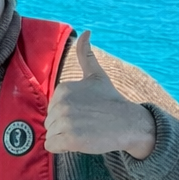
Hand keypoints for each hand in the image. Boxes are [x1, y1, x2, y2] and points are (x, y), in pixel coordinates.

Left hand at [44, 32, 156, 159]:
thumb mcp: (96, 75)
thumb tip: (86, 31)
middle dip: (65, 127)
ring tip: (84, 131)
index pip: (52, 109)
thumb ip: (86, 55)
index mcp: (63, 89)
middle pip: (50, 123)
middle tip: (86, 123)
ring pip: (51, 135)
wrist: (128, 122)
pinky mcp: (70, 138)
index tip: (84, 112)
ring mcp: (65, 121)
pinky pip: (52, 147)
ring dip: (65, 138)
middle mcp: (61, 103)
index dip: (67, 115)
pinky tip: (80, 141)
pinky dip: (63, 148)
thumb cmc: (110, 101)